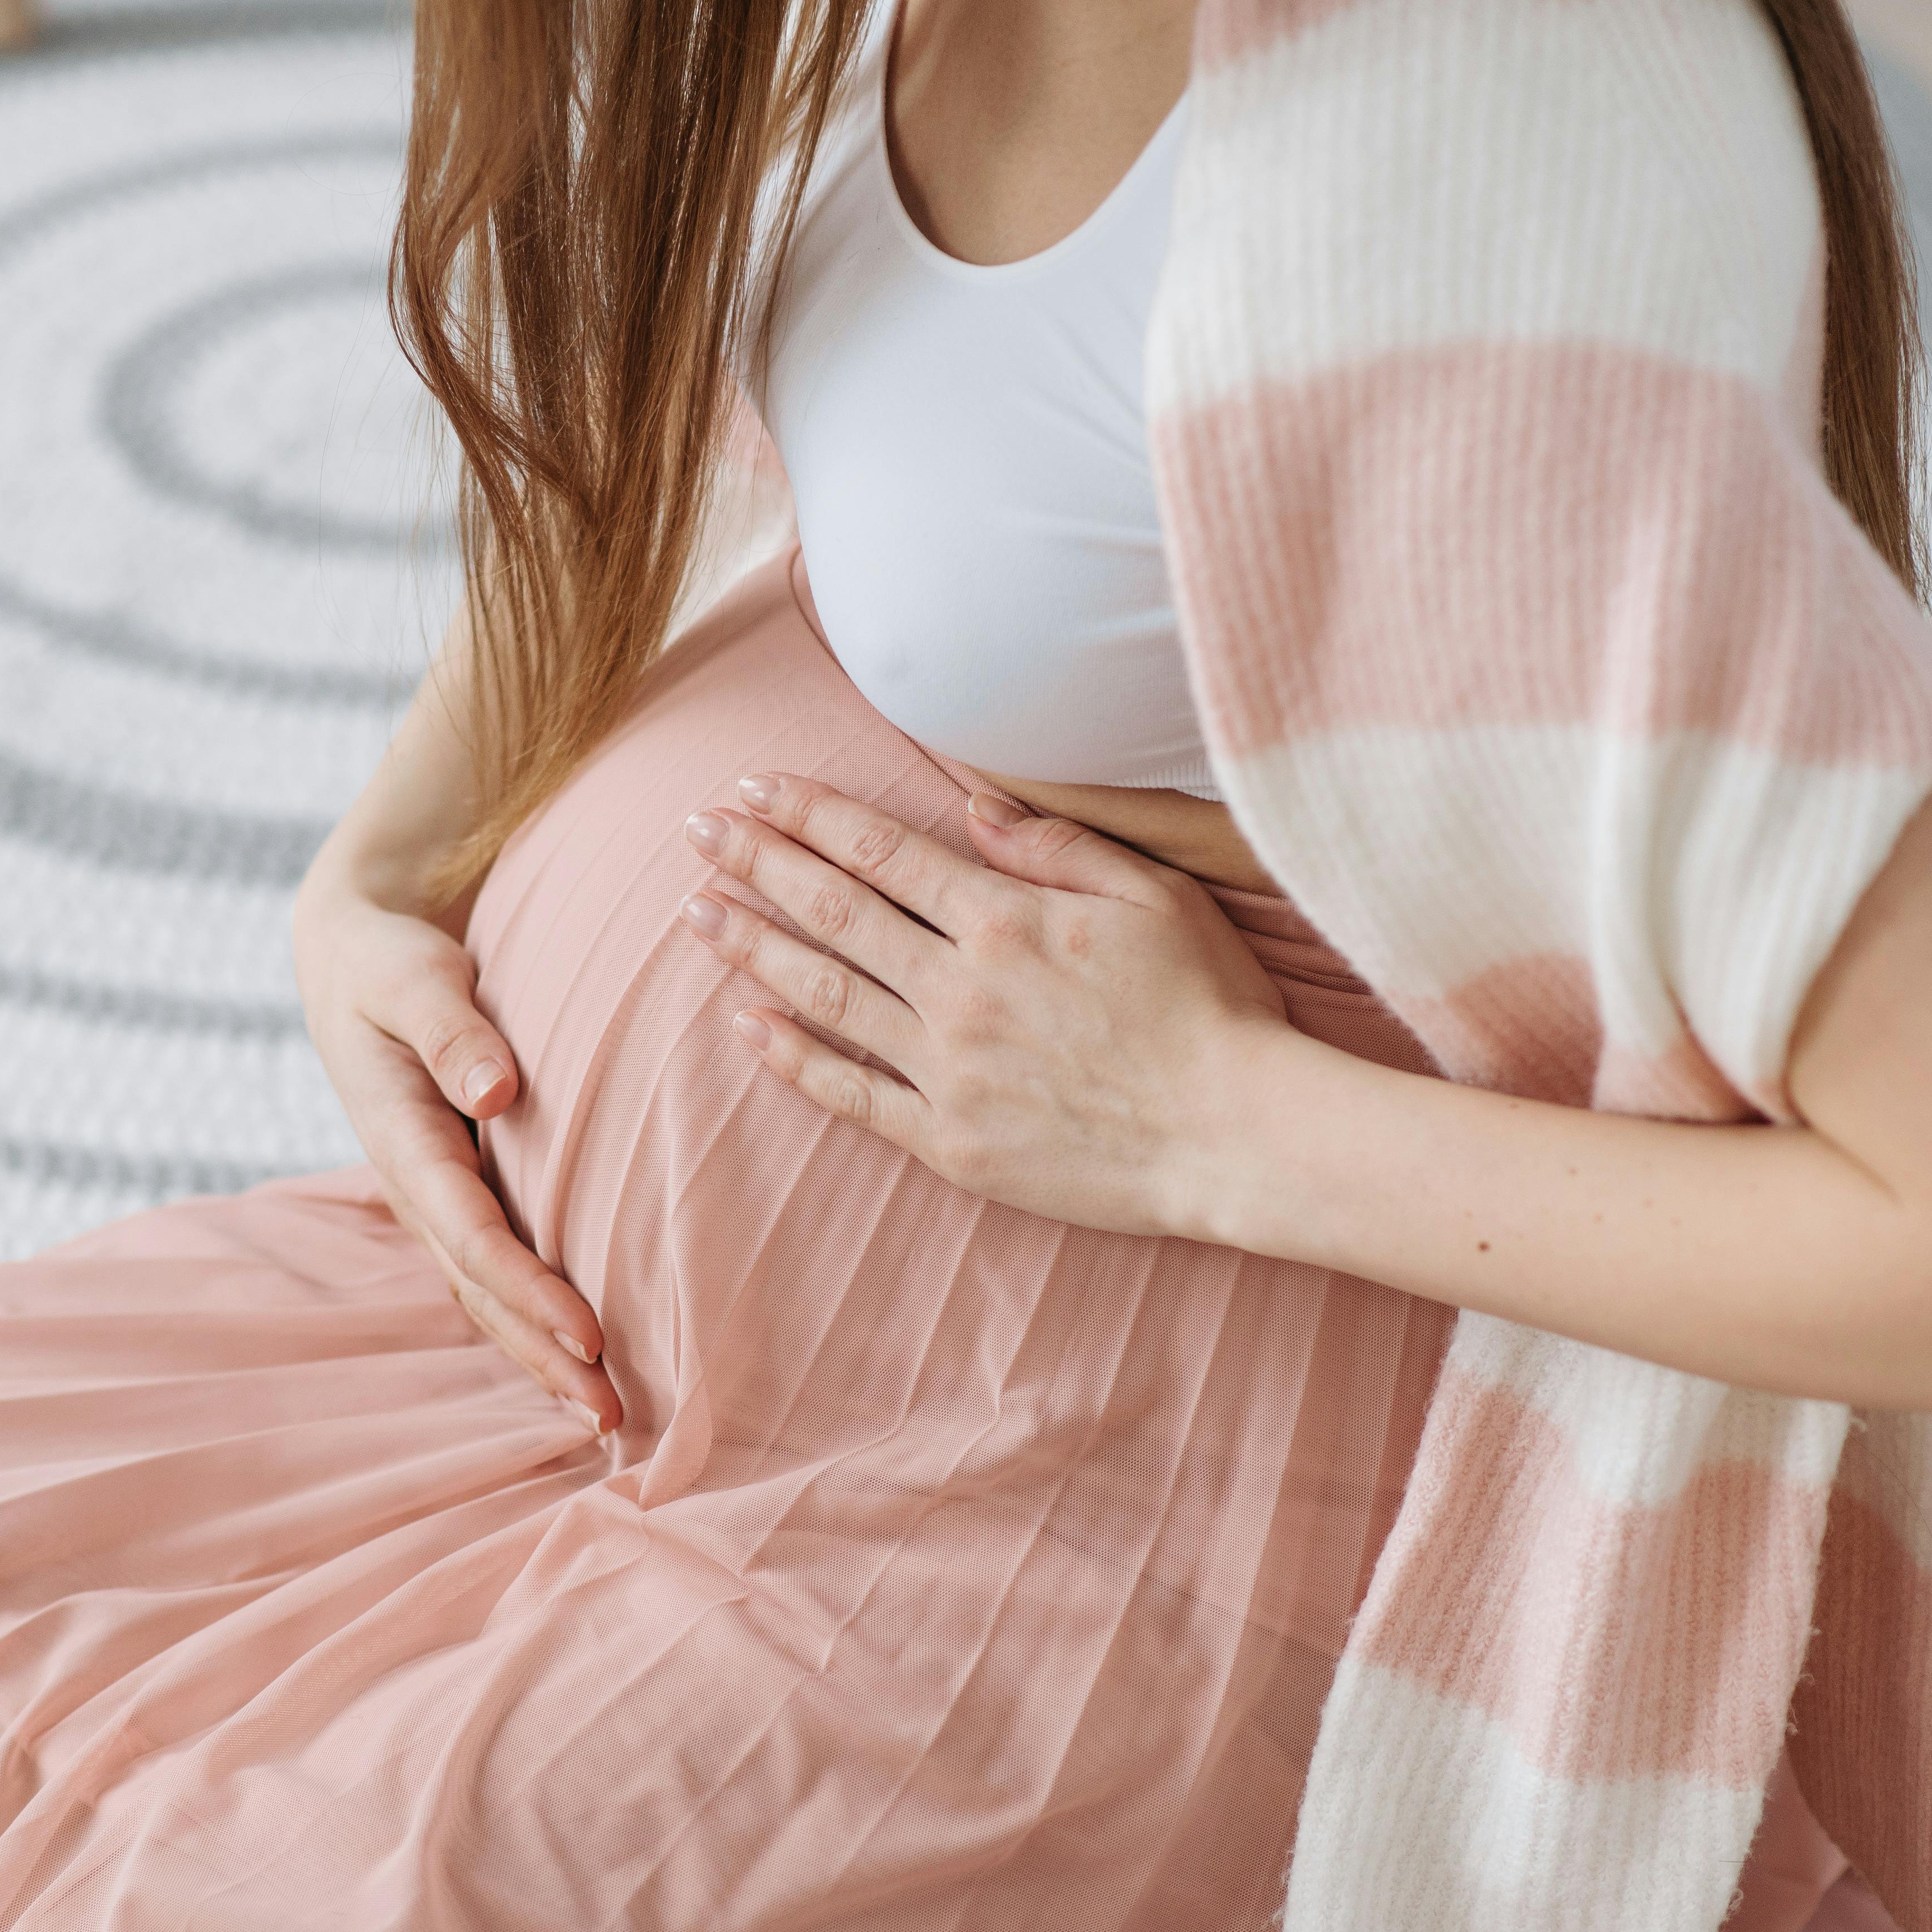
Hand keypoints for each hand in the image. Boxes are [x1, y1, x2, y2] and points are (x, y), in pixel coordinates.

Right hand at [291, 877, 616, 1433]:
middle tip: (611, 1418)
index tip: (591, 1336)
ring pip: (486, 1295)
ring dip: (540, 1356)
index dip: (529, 1289)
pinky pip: (493, 1270)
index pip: (472, 1234)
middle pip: (483, 1290)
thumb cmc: (391, 961)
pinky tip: (581, 1360)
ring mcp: (434, 1196)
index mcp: (402, 1139)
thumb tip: (495, 1092)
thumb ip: (451, 1029)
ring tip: (606, 1418)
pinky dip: (532, 1320)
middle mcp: (416, 1184)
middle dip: (543, 1356)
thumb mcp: (411, 977)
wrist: (351, 958)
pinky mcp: (456, 1191)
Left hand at [675, 774, 1297, 1241]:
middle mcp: (960, 989)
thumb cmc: (1210, 1008)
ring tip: (698, 913)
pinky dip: (792, 1058)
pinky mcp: (950, 1142)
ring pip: (826, 996)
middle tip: (695, 831)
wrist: (1236, 1135)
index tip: (751, 789)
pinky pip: (851, 1094)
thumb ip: (1055, 847)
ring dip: (755, 949)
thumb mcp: (1154, 895)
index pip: (880, 851)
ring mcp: (949, 1070)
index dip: (808, 814)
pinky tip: (745, 1024)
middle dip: (758, 863)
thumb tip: (973, 802)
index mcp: (1006, 920)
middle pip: (834, 912)